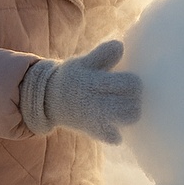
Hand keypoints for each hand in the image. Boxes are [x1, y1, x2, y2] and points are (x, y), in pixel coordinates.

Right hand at [20, 40, 141, 143]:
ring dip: (130, 113)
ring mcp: (96, 119)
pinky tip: (113, 124)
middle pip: (133, 104)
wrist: (48, 100)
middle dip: (135, 98)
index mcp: (95, 82)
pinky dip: (117, 133)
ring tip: (124, 107)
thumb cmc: (72, 77)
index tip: (127, 79)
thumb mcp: (84, 61)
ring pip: (129, 119)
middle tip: (128, 94)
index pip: (131, 84)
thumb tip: (121, 46)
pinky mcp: (94, 132)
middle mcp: (96, 102)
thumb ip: (103, 53)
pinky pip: (115, 138)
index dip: (134, 81)